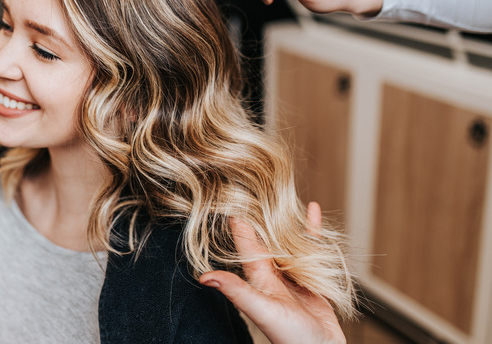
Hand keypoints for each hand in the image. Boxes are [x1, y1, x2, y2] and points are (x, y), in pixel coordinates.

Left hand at [199, 202, 345, 343]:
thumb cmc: (290, 337)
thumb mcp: (260, 309)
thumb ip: (235, 290)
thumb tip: (203, 276)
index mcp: (258, 276)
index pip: (245, 242)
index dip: (238, 220)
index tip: (229, 195)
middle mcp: (272, 273)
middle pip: (264, 236)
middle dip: (259, 214)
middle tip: (253, 186)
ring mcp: (291, 274)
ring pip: (286, 239)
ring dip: (284, 219)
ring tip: (280, 194)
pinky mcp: (311, 277)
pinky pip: (311, 246)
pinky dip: (311, 228)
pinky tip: (312, 210)